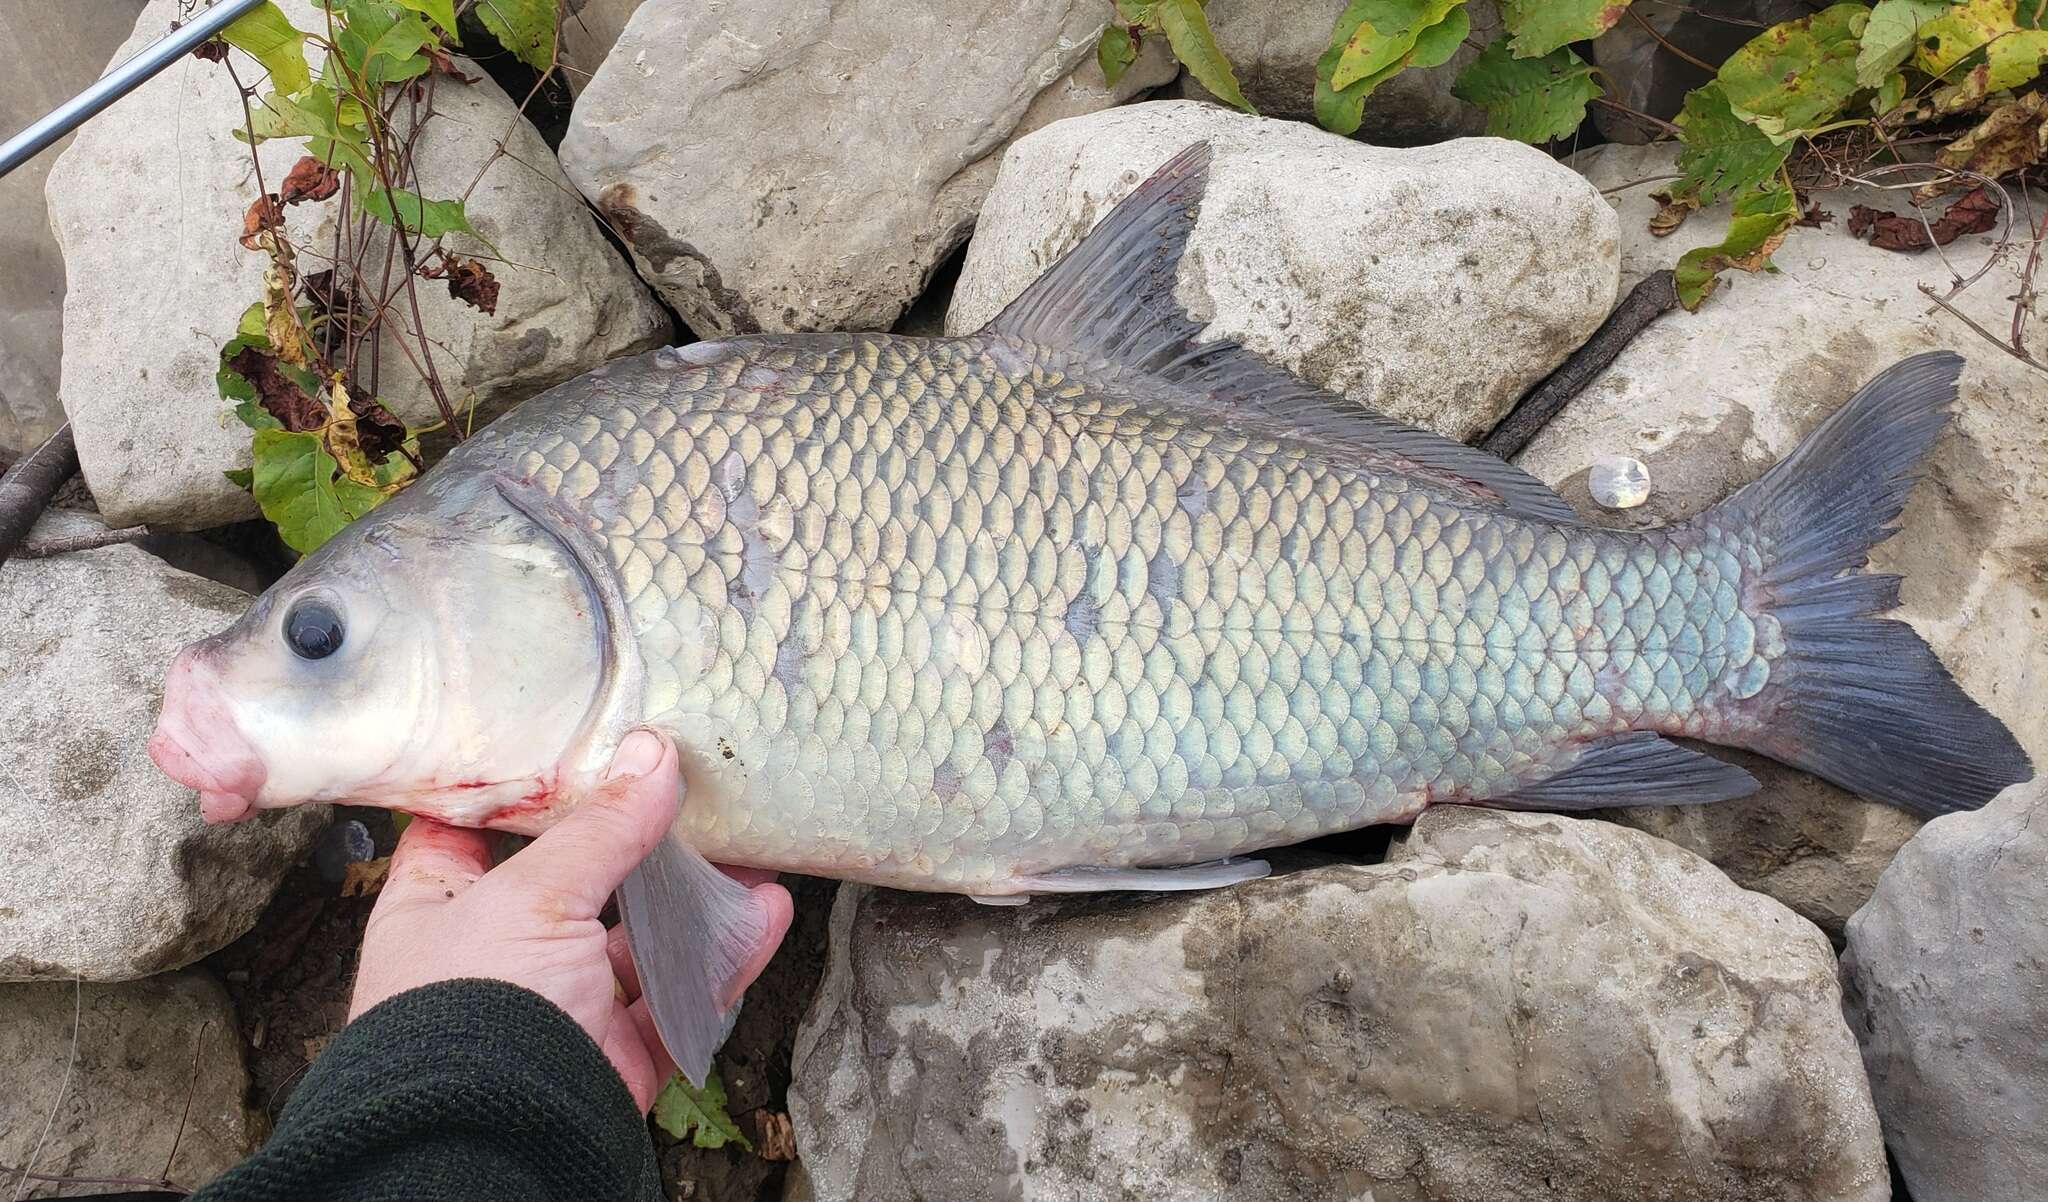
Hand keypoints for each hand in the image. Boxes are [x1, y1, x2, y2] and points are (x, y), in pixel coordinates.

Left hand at [349, 729, 792, 1109]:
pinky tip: (764, 913)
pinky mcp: (614, 1056)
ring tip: (749, 846)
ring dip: (696, 895)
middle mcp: (495, 960)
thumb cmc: (472, 1016)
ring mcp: (559, 1010)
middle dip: (633, 838)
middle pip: (574, 882)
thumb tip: (652, 755)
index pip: (466, 833)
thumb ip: (599, 827)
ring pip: (638, 940)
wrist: (501, 1145)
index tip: (566, 739)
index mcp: (436, 913)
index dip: (515, 789)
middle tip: (683, 786)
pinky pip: (679, 998)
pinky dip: (724, 956)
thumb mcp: (530, 896)